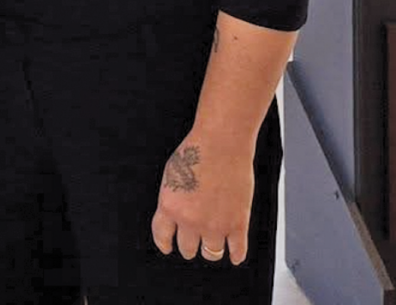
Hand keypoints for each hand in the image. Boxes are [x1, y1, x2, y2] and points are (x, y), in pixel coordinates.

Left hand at [150, 132, 253, 264]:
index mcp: (169, 207)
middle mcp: (190, 220)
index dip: (165, 244)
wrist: (221, 144)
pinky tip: (235, 255)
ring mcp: (215, 224)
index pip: (162, 236)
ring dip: (211, 251)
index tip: (168, 247)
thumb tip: (175, 217)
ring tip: (212, 247)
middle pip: (187, 249)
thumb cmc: (196, 153)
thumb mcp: (171, 177)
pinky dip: (236, 256)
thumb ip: (173, 201)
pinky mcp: (238, 224)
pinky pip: (237, 251)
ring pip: (211, 254)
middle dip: (189, 247)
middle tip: (193, 244)